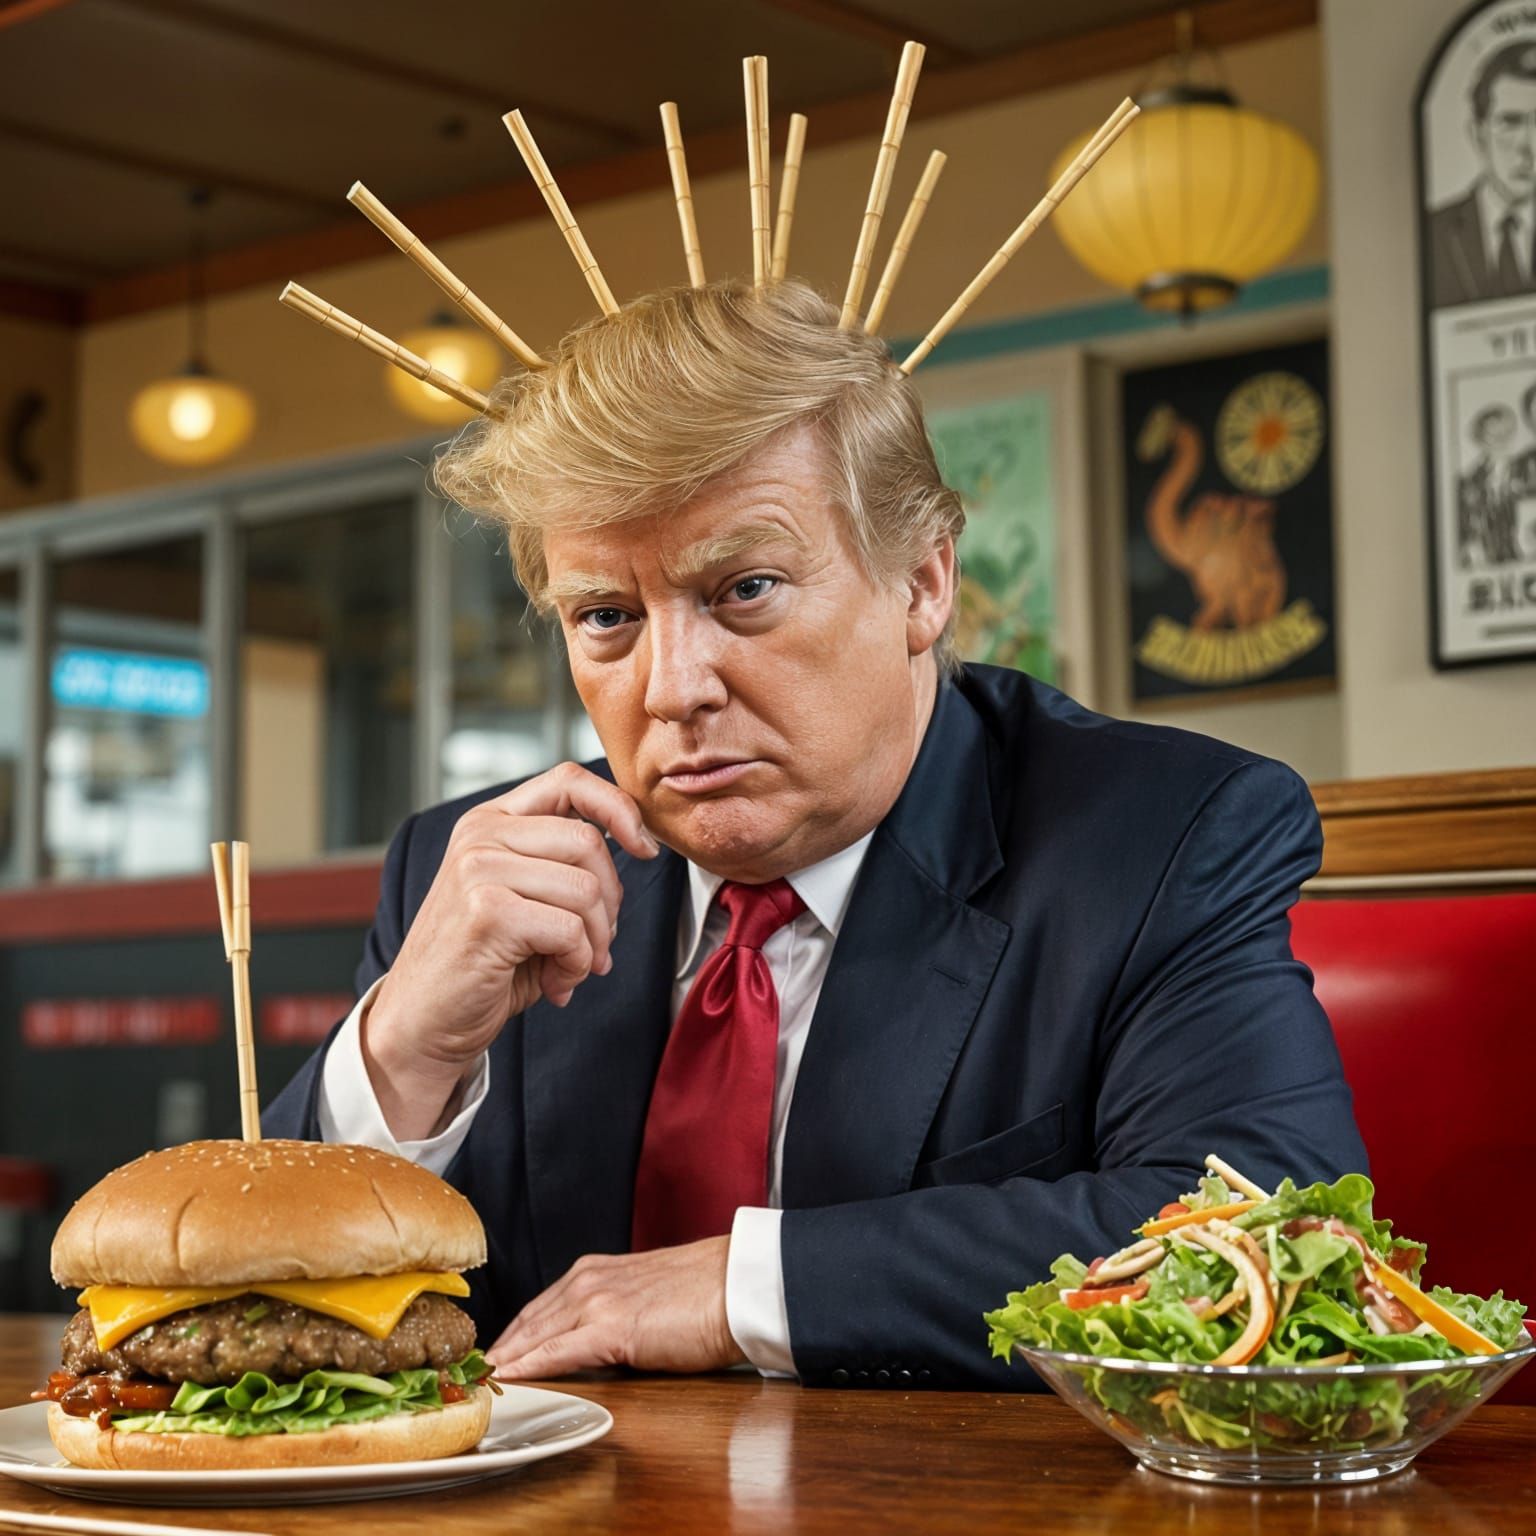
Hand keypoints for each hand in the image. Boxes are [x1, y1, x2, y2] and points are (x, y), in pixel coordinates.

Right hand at [363, 763, 658, 1138]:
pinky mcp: (487, 912)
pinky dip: (576, 965)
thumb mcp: (525, 896)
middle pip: (588, 842)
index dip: (619, 807)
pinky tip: (554, 983)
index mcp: (491, 821)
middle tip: (595, 945)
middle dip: (610, 902)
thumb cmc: (483, 962)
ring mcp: (479, 870)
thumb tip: (641, 842)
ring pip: (585, 890)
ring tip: (571, 967)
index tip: (644, 847)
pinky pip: (570, 931)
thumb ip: (565, 863)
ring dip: (595, 942)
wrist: (424, 1021)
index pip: (568, 781)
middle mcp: (480, 836)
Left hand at [486, 1238, 744, 1378]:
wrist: (735, 1284)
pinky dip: (528, 1366)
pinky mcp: (610, 1328)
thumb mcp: (645, 1295)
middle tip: (470, 1374)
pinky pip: (556, 1351)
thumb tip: (597, 1341)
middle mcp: (589, 1280)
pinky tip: (508, 1378)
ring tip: (479, 1382)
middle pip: (528, 1321)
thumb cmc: (705, 1291)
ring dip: (505, 1359)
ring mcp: (596, 1301)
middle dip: (499, 1348)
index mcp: (597, 1270)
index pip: (539, 1307)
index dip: (512, 1334)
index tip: (491, 1357)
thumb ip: (614, 1310)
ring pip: (534, 1335)